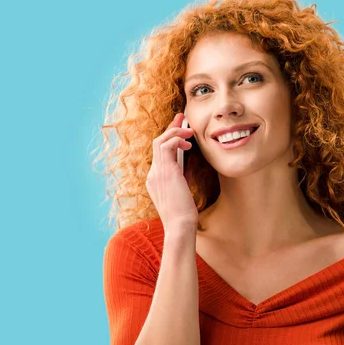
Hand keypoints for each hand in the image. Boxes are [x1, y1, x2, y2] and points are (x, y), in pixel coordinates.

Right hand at [145, 112, 198, 233]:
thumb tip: (187, 160)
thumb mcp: (182, 191)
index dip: (169, 138)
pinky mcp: (164, 172)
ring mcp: (156, 173)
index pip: (160, 153)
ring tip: (190, 131)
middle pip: (158, 143)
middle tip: (182, 118)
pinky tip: (188, 142)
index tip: (180, 129)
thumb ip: (181, 175)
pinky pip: (166, 145)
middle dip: (170, 128)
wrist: (180, 226)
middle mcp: (153, 174)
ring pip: (160, 141)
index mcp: (155, 179)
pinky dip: (177, 139)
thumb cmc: (184, 214)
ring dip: (175, 132)